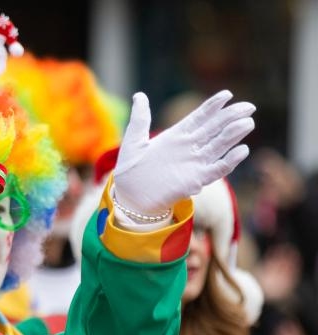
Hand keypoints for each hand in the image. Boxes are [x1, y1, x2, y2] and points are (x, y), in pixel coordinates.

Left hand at [113, 91, 254, 216]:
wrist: (129, 197)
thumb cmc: (130, 170)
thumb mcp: (134, 141)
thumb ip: (140, 119)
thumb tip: (140, 95)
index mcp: (177, 136)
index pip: (200, 117)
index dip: (213, 106)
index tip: (227, 94)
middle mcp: (189, 148)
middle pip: (215, 128)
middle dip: (232, 116)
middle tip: (249, 107)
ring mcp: (194, 163)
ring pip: (219, 145)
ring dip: (234, 135)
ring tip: (248, 123)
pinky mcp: (195, 180)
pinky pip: (216, 169)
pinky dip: (229, 161)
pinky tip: (242, 150)